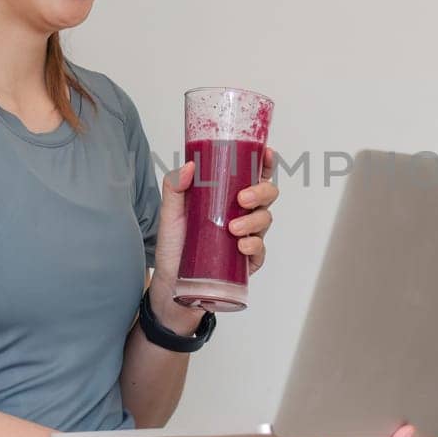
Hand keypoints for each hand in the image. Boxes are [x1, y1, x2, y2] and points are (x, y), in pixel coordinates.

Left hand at [150, 146, 279, 293]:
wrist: (171, 282)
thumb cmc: (174, 245)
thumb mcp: (170, 212)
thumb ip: (175, 186)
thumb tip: (191, 166)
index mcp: (227, 196)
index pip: (253, 175)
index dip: (265, 162)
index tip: (267, 154)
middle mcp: (241, 213)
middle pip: (267, 194)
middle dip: (261, 192)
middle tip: (243, 198)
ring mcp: (247, 236)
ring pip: (265, 220)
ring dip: (253, 220)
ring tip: (233, 228)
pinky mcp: (248, 260)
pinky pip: (260, 249)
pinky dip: (254, 245)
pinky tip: (241, 247)